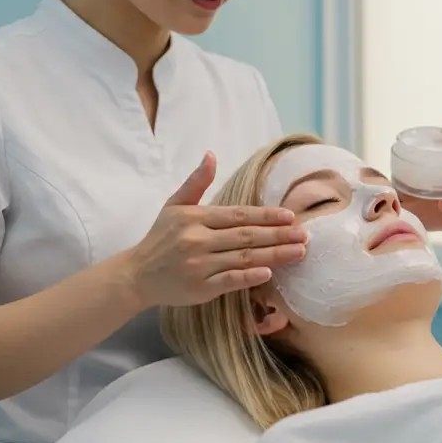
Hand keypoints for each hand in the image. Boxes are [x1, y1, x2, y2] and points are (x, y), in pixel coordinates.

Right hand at [123, 152, 307, 307]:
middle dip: (278, 235)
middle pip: (246, 236)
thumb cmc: (160, 239)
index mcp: (195, 218)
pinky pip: (229, 281)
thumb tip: (211, 154)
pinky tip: (269, 272)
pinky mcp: (199, 288)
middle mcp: (198, 240)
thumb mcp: (174, 205)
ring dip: (274, 255)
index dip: (266, 215)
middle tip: (305, 234)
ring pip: (243, 258)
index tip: (290, 216)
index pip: (238, 215)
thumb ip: (196, 182)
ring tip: (299, 252)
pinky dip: (249, 277)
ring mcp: (199, 265)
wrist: (136, 275)